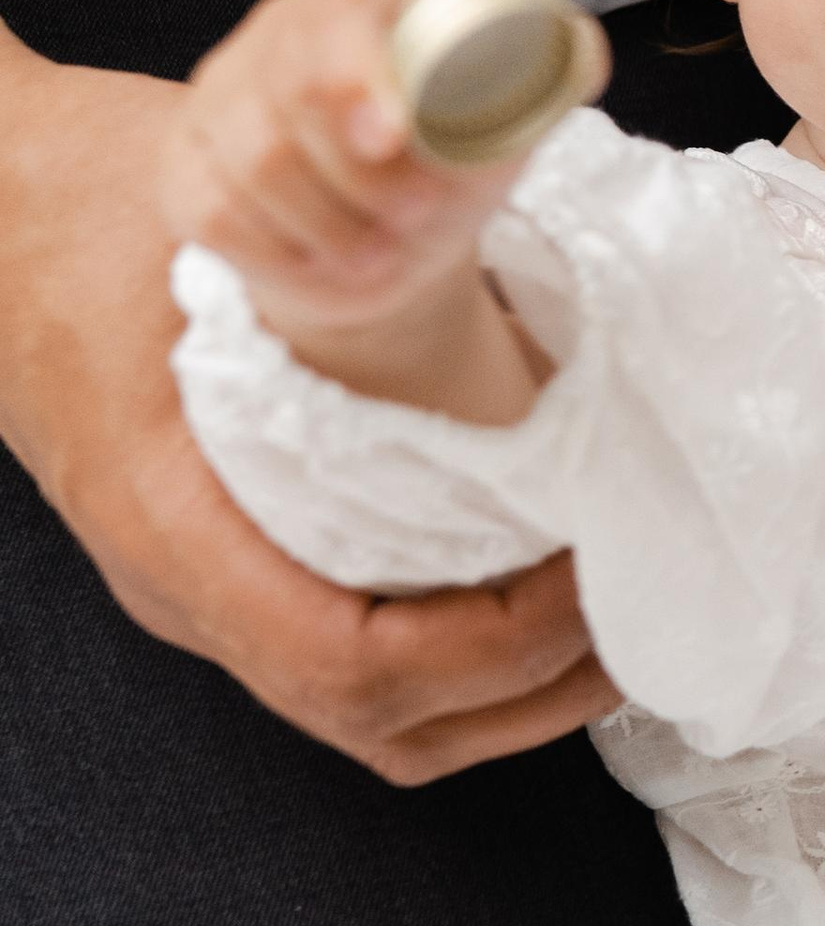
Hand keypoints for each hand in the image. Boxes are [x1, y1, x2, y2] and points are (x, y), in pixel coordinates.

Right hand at [0, 24, 612, 784]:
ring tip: (609, 625)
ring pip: (372, 719)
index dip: (489, 647)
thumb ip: (341, 249)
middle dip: (527, 694)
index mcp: (175, 523)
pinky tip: (531, 595)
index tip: (586, 572)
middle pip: (378, 724)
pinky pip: (353, 663)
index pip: (348, 666)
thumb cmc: (83, 202)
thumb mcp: (213, 215)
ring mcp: (200, 584)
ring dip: (505, 696)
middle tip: (641, 616)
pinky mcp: (224, 561)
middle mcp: (184, 584)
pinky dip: (458, 661)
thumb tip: (501, 254)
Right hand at [162, 0, 520, 342]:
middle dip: (360, 179)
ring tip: (387, 253)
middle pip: (286, 108)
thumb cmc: (448, 157)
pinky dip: (284, 256)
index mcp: (352, 8)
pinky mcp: (186, 175)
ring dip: (331, 227)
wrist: (391, 233)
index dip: (356, 80)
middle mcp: (271, 42)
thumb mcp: (505, 121)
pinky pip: (216, 218)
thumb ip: (550, 78)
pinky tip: (335, 267)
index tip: (395, 137)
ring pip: (250, 170)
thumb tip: (585, 50)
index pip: (333, 30)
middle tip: (421, 219)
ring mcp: (218, 106)